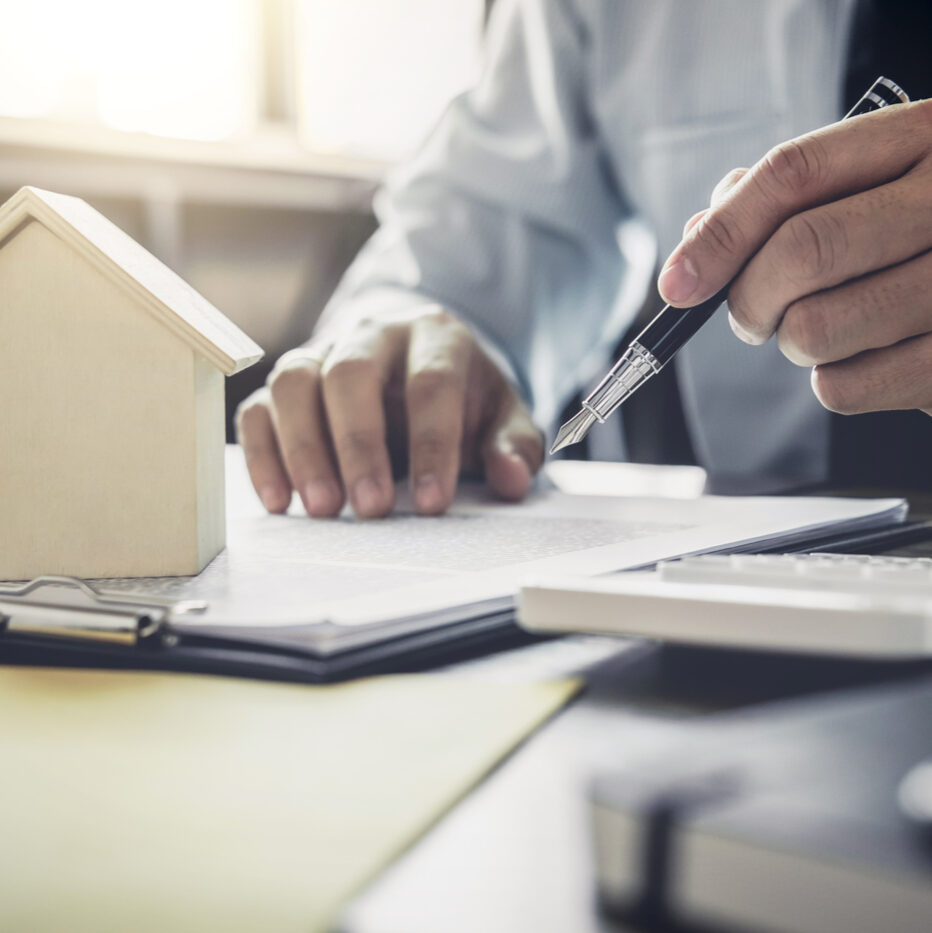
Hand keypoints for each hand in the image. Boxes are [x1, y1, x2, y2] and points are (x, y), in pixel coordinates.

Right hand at [235, 296, 542, 517]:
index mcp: (436, 338)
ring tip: (322, 509)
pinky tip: (278, 501)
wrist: (420, 367)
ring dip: (303, 448)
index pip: (431, 383)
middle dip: (359, 444)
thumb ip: (514, 446)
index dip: (432, 444)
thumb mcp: (504, 417)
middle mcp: (374, 335)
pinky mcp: (291, 383)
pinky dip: (262, 454)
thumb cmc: (463, 400)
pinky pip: (260, 408)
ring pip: (294, 382)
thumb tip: (512, 479)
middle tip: (371, 508)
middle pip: (351, 374)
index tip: (432, 504)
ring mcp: (324, 353)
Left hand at [657, 100, 931, 415]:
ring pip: (813, 330)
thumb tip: (695, 237)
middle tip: (753, 316)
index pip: (795, 174)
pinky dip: (834, 382)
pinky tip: (868, 358)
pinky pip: (843, 388)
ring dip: (794, 342)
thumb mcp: (872, 186)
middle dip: (748, 299)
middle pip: (801, 252)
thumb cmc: (923, 235)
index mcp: (922, 139)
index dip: (721, 233)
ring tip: (829, 327)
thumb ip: (785, 200)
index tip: (679, 283)